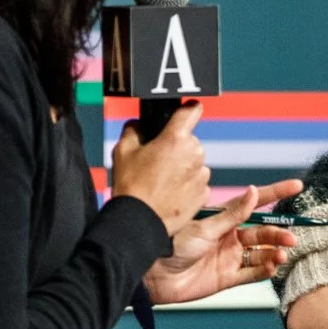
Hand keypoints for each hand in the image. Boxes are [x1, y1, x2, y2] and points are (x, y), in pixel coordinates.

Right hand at [109, 104, 210, 234]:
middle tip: (158, 161)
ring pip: (195, 162)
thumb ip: (133, 130)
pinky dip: (187, 185)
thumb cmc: (130, 185)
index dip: (189, 109)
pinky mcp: (204, 193)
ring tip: (162, 181)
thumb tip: (138, 124)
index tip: (188, 109)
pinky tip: (170, 193)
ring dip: (184, 167)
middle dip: (177, 147)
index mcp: (175, 138)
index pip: (191, 111)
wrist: (139, 220)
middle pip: (189, 141)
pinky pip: (197, 182)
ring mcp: (201, 174)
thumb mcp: (122, 151)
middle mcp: (194, 153)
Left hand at [143, 179, 305, 304]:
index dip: (276, 193)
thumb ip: (233, 214)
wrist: (152, 273)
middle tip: (291, 237)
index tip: (296, 186)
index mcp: (223, 219)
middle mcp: (229, 236)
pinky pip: (251, 273)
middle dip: (279, 233)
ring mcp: (229, 257)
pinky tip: (274, 265)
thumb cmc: (171, 243)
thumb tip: (254, 192)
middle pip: (262, 232)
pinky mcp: (226, 277)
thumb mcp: (205, 227)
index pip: (255, 203)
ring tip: (283, 253)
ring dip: (275, 252)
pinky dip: (265, 269)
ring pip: (261, 253)